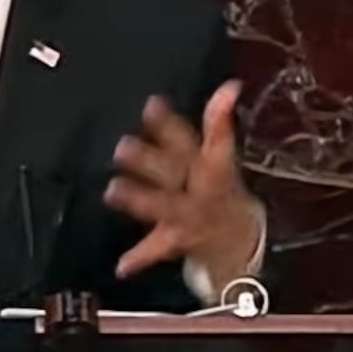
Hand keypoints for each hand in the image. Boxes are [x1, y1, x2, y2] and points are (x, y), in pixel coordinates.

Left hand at [104, 80, 261, 279]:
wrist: (239, 240)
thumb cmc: (221, 189)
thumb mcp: (221, 155)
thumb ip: (219, 120)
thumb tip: (230, 85)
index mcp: (209, 164)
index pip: (195, 137)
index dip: (173, 122)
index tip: (151, 104)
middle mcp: (200, 188)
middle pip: (174, 170)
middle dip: (149, 159)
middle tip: (122, 146)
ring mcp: (189, 215)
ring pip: (163, 205)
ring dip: (140, 198)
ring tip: (113, 189)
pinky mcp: (177, 240)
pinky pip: (157, 249)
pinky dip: (140, 258)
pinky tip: (121, 265)